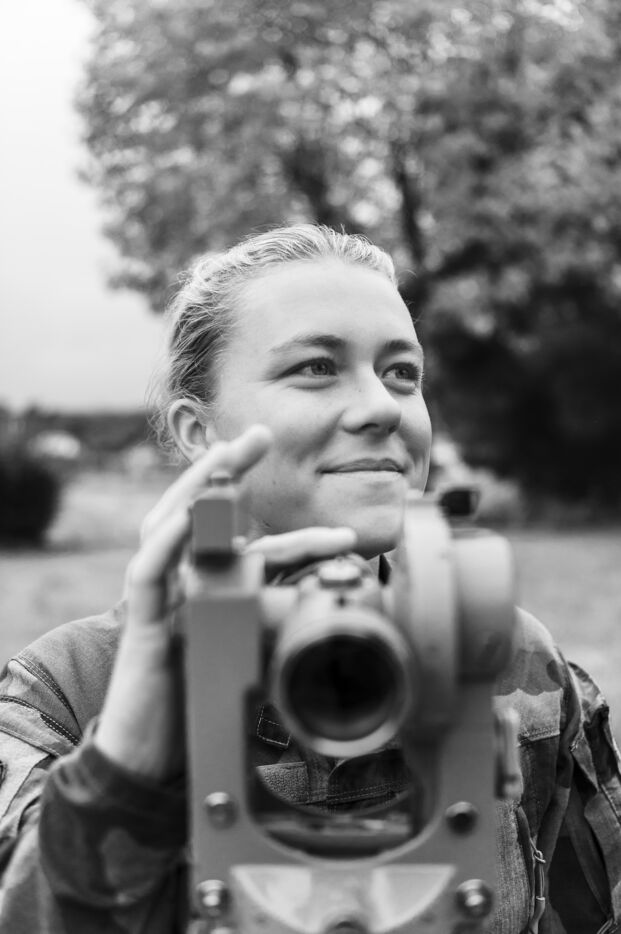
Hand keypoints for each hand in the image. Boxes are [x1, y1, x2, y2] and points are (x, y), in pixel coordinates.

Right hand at [94, 425, 355, 781]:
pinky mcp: (140, 622)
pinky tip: (182, 520)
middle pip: (202, 514)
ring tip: (222, 457)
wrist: (153, 752)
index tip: (322, 508)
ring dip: (195, 490)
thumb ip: (274, 627)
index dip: (284, 522)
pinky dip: (164, 546)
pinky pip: (147, 576)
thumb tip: (324, 612)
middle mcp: (185, 581)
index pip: (247, 540)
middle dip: (228, 470)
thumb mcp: (250, 658)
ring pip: (169, 528)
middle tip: (259, 434)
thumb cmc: (200, 701)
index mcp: (213, 587)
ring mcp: (161, 597)